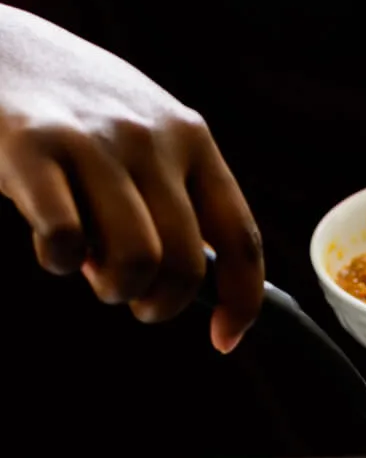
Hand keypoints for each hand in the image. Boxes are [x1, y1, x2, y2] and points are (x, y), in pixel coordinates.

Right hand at [0, 6, 262, 352]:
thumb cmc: (82, 119)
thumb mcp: (148, 139)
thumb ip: (180, 201)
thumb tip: (211, 291)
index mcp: (192, 138)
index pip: (241, 238)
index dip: (241, 302)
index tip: (224, 339)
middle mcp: (152, 137)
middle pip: (185, 266)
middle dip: (159, 304)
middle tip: (131, 296)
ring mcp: (94, 141)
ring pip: (136, 262)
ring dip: (114, 288)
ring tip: (91, 269)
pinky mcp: (33, 147)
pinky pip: (66, 242)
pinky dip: (59, 262)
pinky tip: (50, 243)